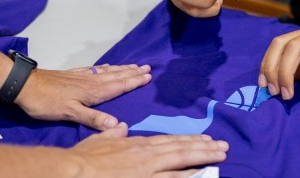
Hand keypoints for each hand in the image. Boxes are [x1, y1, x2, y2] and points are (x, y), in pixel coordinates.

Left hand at [15, 64, 151, 130]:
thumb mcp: (70, 113)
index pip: (118, 86)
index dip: (133, 82)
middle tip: (148, 67)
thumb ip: (93, 118)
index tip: (148, 76)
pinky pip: (96, 69)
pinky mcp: (73, 75)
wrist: (26, 85)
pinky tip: (107, 67)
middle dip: (132, 72)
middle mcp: (91, 81)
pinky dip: (105, 67)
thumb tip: (116, 125)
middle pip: (116, 76)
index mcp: (93, 91)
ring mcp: (82, 76)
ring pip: (107, 72)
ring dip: (122, 69)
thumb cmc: (47, 102)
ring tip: (134, 66)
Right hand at [72, 123, 227, 176]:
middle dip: (204, 147)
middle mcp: (148, 155)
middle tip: (224, 146)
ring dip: (203, 159)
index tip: (205, 139)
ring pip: (182, 163)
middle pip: (182, 149)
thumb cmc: (84, 157)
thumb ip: (113, 134)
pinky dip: (188, 177)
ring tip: (220, 156)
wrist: (75, 170)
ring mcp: (149, 171)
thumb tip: (120, 127)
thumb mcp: (100, 140)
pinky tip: (201, 174)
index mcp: (138, 145)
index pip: (170, 141)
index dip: (189, 140)